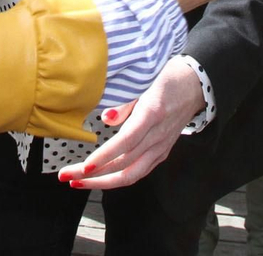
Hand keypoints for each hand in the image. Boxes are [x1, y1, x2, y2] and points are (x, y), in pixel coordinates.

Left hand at [56, 58, 202, 188]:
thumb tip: (106, 118)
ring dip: (102, 182)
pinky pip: (139, 172)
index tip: (86, 166)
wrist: (195, 86)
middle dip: (93, 175)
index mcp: (152, 115)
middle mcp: (157, 136)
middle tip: (67, 177)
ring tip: (78, 182)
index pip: (126, 142)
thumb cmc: (167, 80)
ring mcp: (161, 147)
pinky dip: (118, 179)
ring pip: (131, 175)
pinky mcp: (162, 153)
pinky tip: (100, 179)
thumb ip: (125, 102)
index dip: (105, 156)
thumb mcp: (145, 81)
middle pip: (123, 164)